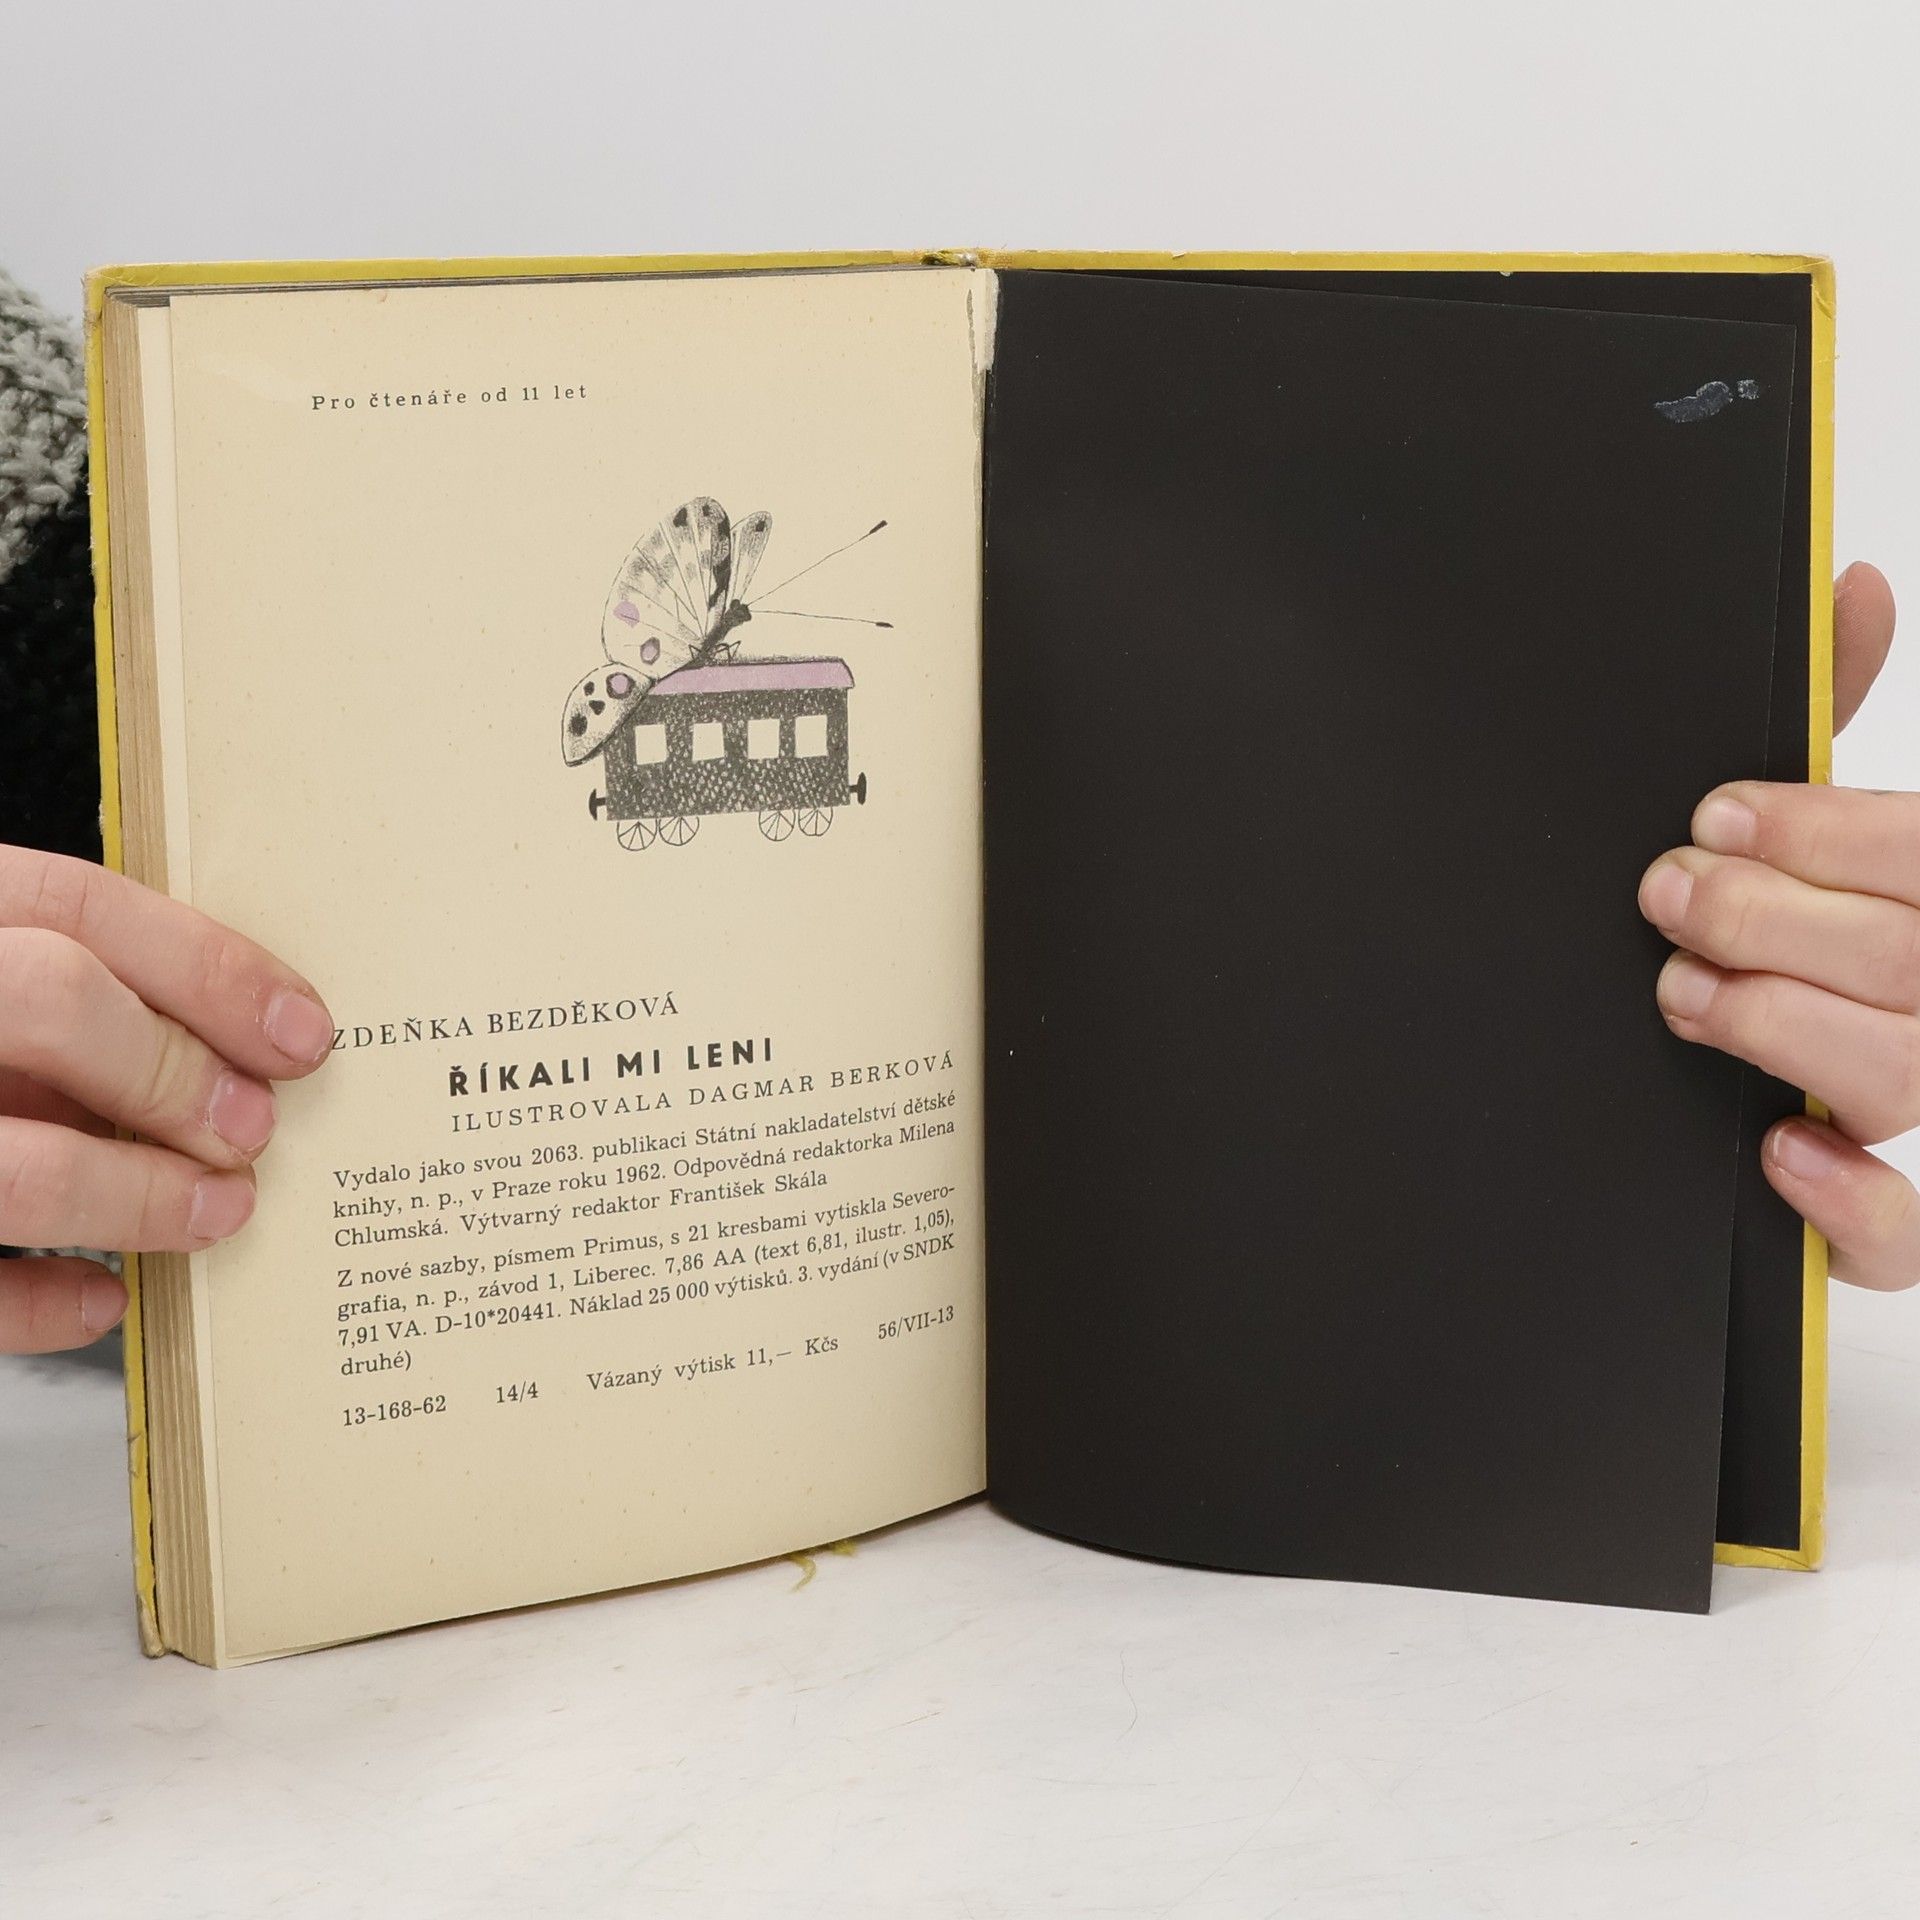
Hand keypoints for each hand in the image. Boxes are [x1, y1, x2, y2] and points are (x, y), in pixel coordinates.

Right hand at [0, 851, 331, 1351]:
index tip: (303, 1034)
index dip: (207, 966)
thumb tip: (230, 1050)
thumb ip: (61, 1001)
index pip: (71, 905)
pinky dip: (36, 1303)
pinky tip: (103, 1295)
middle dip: (173, 1069)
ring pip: (12, 1165)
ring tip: (219, 1210)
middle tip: (254, 1127)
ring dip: (136, 1193)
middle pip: (52, 1000)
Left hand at [1639, 562, 1913, 1287]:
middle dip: (1773, 919)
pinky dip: (1848, 1202)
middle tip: (1670, 895)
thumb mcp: (1828, 834)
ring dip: (1781, 1023)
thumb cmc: (1821, 932)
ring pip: (1906, 1075)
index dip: (1823, 834)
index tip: (1714, 819)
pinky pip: (1904, 1238)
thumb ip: (1835, 724)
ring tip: (1688, 991)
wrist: (1767, 1076)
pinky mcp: (1891, 1221)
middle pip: (1916, 960)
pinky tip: (1777, 1149)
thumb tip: (1850, 586)